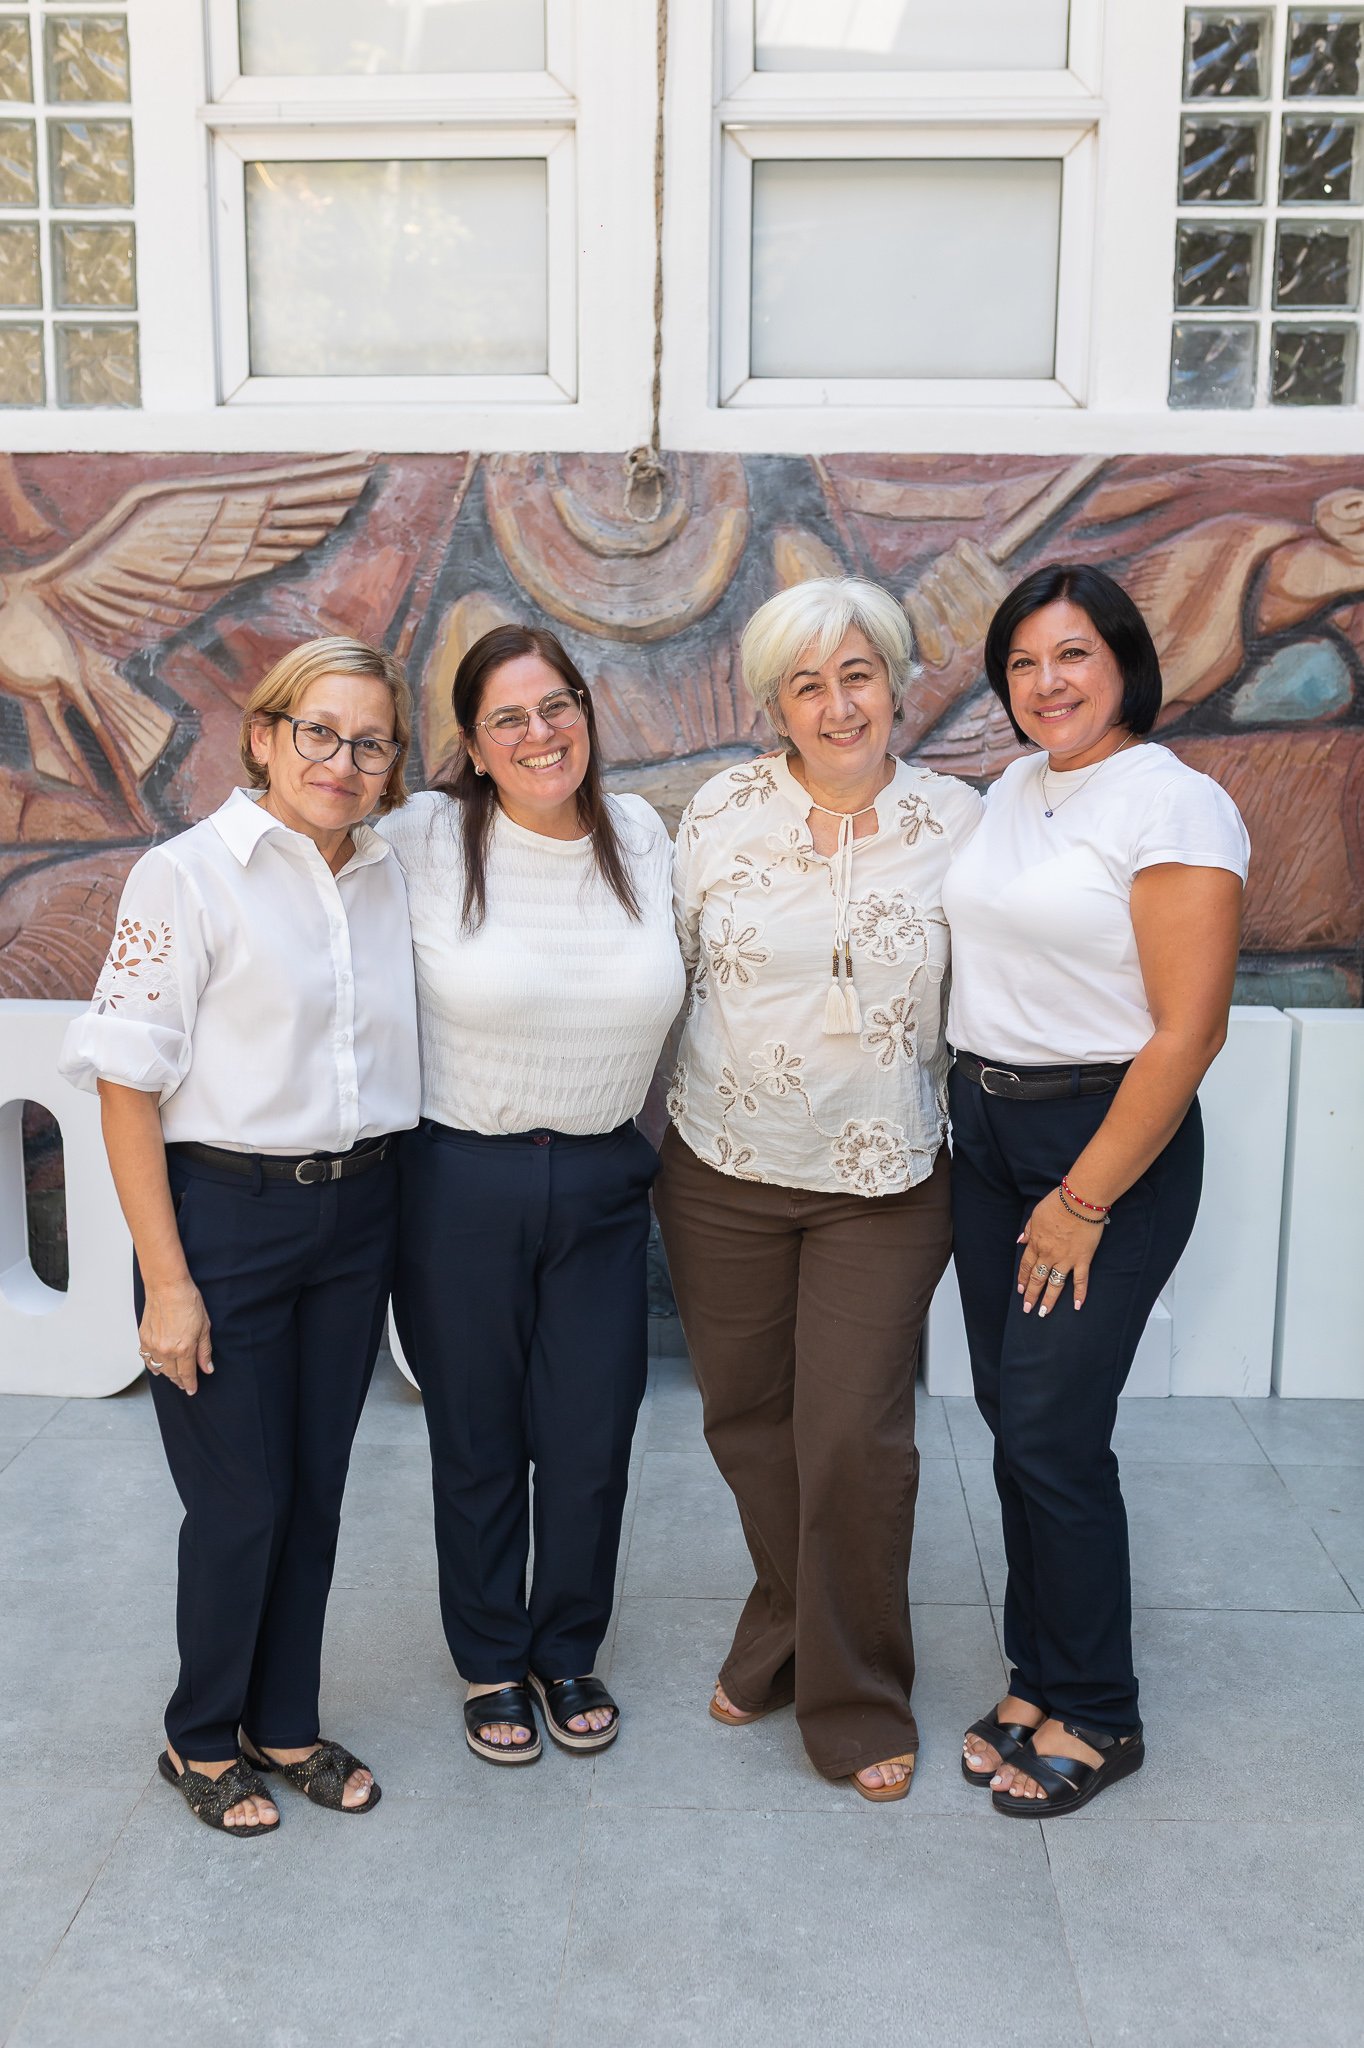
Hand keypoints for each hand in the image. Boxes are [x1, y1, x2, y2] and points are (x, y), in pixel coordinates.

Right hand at [139, 1278, 212, 1395]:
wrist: (167, 1287)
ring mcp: (152, 1345)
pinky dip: (152, 1365)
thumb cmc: (188, 1301)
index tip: (192, 1390)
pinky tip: (158, 1367)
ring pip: (159, 1368)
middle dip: (180, 1380)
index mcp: (184, 1348)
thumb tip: (207, 1368)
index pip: (187, 1374)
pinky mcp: (143, 1338)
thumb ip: (204, 1351)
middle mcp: (166, 1350)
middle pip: (172, 1374)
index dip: (190, 1384)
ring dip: (167, 1374)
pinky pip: (146, 1358)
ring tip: (174, 1377)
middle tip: (185, 1384)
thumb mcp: (204, 1327)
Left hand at [1016, 1188, 1104, 1316]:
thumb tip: (1020, 1241)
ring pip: (1055, 1284)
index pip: (1027, 1265)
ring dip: (1049, 1300)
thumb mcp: (1036, 1215)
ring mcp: (1066, 1259)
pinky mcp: (1082, 1259)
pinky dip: (1080, 1293)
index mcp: (1037, 1243)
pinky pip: (1081, 1280)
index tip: (1021, 1291)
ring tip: (1044, 1313)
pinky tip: (1078, 1306)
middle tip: (1028, 1309)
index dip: (1023, 1279)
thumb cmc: (1058, 1204)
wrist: (1079, 1201)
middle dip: (1032, 1295)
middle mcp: (1049, 1255)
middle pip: (1038, 1278)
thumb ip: (1028, 1230)